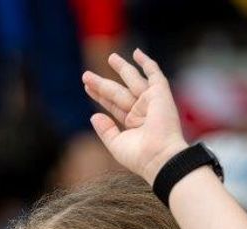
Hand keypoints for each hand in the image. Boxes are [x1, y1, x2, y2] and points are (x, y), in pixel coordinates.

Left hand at [81, 50, 187, 183]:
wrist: (159, 157)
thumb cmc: (139, 156)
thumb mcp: (116, 144)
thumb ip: (105, 130)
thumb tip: (94, 115)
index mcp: (133, 123)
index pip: (113, 105)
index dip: (100, 96)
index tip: (87, 87)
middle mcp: (142, 111)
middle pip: (118, 92)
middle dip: (102, 83)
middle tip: (86, 75)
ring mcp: (151, 101)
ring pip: (133, 81)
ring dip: (122, 68)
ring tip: (110, 57)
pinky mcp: (161, 94)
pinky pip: (154, 74)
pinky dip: (147, 63)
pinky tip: (137, 54)